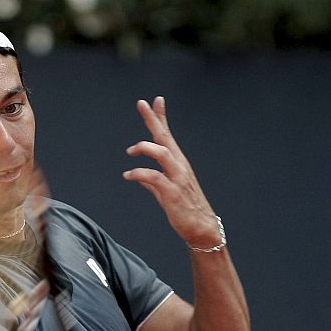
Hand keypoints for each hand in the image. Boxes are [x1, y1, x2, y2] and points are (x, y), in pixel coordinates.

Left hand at [123, 96, 220, 247]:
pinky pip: (154, 178)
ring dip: (144, 148)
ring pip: (161, 153)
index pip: (168, 136)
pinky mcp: (172, 193)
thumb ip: (153, 183)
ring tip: (129, 151)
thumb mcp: (166, 193)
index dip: (161, 118)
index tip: (155, 101)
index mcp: (178, 164)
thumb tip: (138, 178)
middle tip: (142, 104)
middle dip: (154, 120)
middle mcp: (179, 167)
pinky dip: (139, 174)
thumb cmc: (185, 210)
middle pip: (165, 138)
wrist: (202, 229)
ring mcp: (177, 178)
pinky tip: (128, 175)